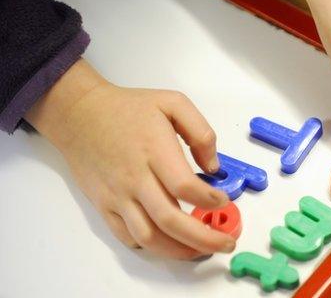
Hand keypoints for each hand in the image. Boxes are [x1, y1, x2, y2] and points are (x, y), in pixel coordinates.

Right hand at [26, 59, 233, 259]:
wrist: (80, 115)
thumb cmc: (129, 108)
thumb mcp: (173, 103)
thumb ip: (200, 132)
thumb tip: (213, 167)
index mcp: (155, 151)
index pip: (184, 186)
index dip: (208, 200)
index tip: (223, 201)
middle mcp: (135, 178)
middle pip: (170, 220)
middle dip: (204, 238)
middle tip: (226, 243)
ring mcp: (118, 196)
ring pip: (149, 237)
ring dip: (179, 250)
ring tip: (202, 250)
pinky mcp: (104, 206)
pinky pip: (128, 236)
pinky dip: (152, 247)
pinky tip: (170, 243)